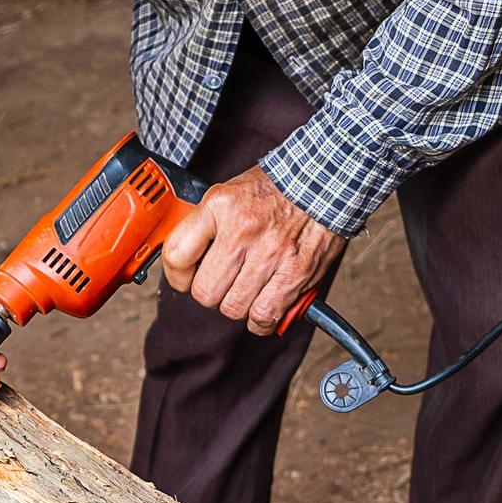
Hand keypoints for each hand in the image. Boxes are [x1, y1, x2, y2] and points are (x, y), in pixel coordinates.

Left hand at [162, 166, 345, 334]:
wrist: (323, 182)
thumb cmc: (274, 189)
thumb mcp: (228, 192)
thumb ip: (204, 223)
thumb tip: (184, 258)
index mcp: (220, 206)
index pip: (177, 255)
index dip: (177, 276)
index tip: (186, 279)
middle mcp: (242, 230)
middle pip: (205, 291)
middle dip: (209, 294)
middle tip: (221, 284)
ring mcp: (270, 253)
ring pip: (233, 308)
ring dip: (236, 306)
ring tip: (245, 290)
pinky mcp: (295, 272)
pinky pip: (264, 316)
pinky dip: (260, 320)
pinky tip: (262, 306)